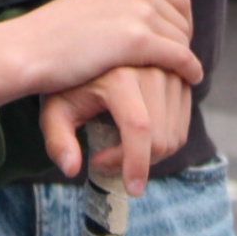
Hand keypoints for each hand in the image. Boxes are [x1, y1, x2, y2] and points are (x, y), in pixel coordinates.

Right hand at [0, 0, 199, 107]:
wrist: (30, 48)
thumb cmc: (57, 34)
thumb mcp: (96, 3)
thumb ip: (123, 5)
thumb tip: (148, 14)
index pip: (179, 1)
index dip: (181, 27)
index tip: (174, 48)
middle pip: (182, 22)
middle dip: (181, 46)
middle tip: (172, 70)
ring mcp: (138, 10)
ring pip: (182, 42)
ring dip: (182, 62)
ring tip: (175, 80)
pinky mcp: (137, 38)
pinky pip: (179, 56)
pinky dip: (190, 70)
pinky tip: (190, 80)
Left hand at [41, 66, 193, 197]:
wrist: (88, 46)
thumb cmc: (70, 84)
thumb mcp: (55, 110)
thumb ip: (57, 141)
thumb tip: (72, 169)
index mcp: (119, 75)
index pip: (139, 128)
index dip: (137, 163)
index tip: (131, 189)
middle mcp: (150, 68)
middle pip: (160, 137)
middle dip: (138, 162)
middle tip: (105, 161)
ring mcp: (169, 72)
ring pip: (174, 135)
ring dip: (151, 155)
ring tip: (119, 148)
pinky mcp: (179, 78)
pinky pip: (181, 126)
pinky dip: (164, 142)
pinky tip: (138, 136)